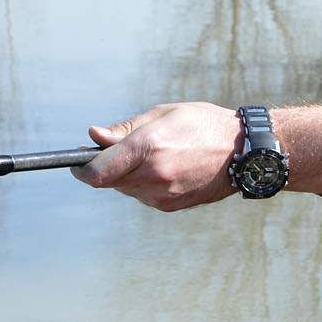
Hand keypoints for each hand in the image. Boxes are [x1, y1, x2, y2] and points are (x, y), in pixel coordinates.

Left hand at [72, 102, 240, 210]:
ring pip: (125, 189)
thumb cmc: (203, 125)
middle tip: (118, 150)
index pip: (96, 171)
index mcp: (148, 147)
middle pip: (108, 181)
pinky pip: (143, 195)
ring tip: (153, 155)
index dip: (81, 168)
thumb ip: (125, 129)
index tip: (78, 160)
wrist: (243, 153)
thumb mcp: (163, 115)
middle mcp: (153, 175)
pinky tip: (166, 168)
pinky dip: (144, 183)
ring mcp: (162, 195)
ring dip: (126, 175)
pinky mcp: (170, 206)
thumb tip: (94, 136)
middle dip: (106, 167)